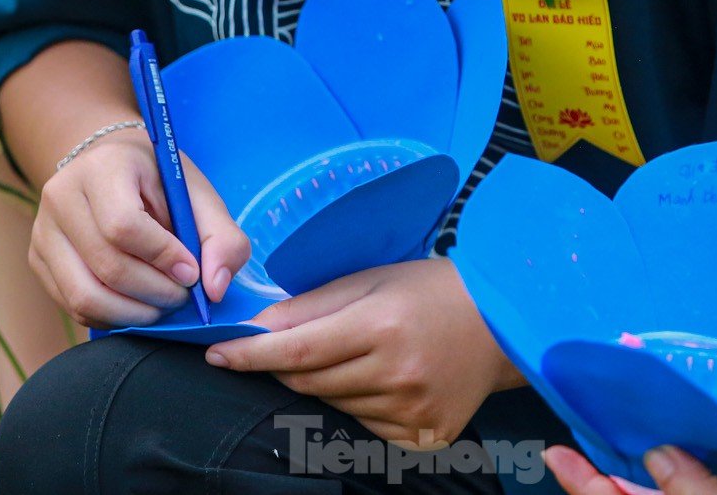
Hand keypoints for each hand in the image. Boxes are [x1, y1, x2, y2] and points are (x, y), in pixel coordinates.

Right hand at [26, 130, 249, 327]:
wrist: (109, 166)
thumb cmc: (158, 181)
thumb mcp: (196, 194)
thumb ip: (220, 238)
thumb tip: (215, 289)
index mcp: (102, 168)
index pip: (124, 226)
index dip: (162, 258)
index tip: (191, 272)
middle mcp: (61, 196)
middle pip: (106, 266)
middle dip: (154, 293)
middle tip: (182, 297)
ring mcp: (43, 230)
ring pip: (84, 295)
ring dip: (133, 314)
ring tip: (161, 305)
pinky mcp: (38, 260)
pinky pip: (73, 305)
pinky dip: (111, 316)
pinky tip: (137, 305)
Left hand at [205, 257, 518, 447]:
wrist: (500, 324)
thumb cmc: (429, 290)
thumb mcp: (369, 281)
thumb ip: (309, 306)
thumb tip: (253, 326)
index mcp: (381, 325)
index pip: (297, 350)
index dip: (250, 355)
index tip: (216, 353)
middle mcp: (396, 373)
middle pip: (308, 381)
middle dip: (284, 363)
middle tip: (290, 343)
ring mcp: (411, 411)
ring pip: (333, 404)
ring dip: (327, 381)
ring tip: (361, 352)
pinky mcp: (423, 435)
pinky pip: (363, 425)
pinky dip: (358, 403)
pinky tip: (383, 378)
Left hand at [545, 445, 716, 494]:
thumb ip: (703, 490)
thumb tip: (656, 460)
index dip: (590, 487)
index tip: (557, 455)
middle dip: (613, 478)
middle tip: (573, 444)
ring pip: (685, 489)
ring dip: (655, 466)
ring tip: (622, 430)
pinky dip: (714, 458)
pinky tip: (700, 429)